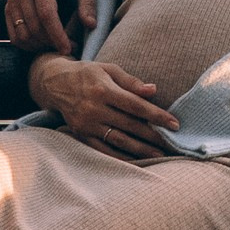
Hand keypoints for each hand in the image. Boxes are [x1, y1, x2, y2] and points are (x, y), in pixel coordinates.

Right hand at [6, 0, 94, 55]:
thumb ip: (88, 1)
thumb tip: (90, 25)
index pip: (46, 14)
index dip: (57, 34)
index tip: (68, 48)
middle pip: (34, 27)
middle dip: (52, 42)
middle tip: (70, 48)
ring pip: (23, 34)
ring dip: (41, 46)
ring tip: (58, 45)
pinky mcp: (9, 8)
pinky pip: (14, 36)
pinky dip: (28, 45)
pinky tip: (45, 44)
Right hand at [31, 57, 180, 161]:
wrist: (55, 83)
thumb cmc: (88, 74)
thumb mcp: (108, 69)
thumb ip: (131, 82)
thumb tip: (154, 90)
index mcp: (104, 89)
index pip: (136, 105)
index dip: (156, 115)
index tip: (174, 123)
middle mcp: (94, 108)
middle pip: (130, 126)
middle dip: (153, 136)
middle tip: (171, 143)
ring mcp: (87, 124)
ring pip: (119, 140)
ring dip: (141, 150)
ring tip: (159, 155)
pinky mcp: (81, 135)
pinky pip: (104, 149)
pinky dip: (121, 156)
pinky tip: (136, 160)